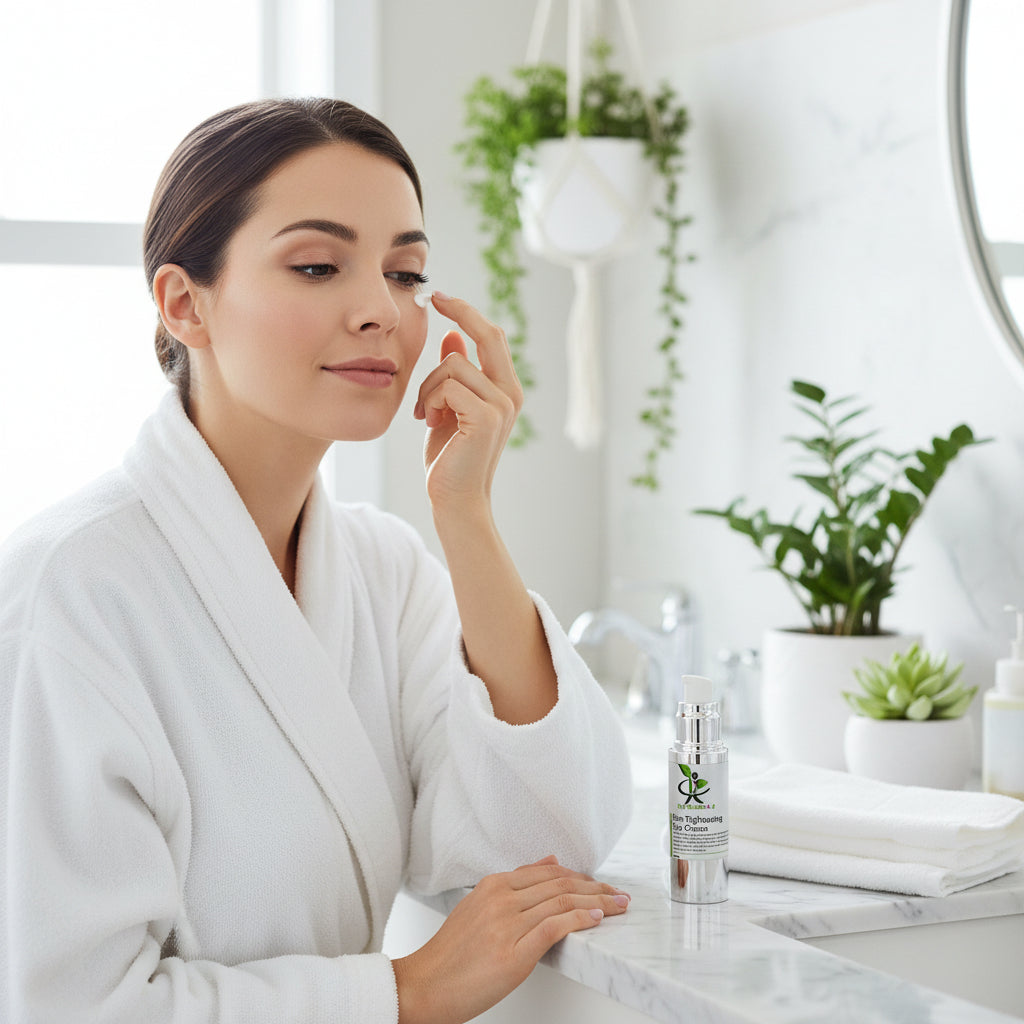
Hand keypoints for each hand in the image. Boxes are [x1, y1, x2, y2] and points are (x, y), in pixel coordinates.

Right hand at [391, 856, 629, 1023]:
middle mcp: (501, 899)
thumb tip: (550, 861)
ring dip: (598, 902)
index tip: (600, 885)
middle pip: (561, 885)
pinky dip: (579, 919)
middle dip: (597, 888)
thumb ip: (516, 884)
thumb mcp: (479, 907)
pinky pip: (554, 927)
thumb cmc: (452, 954)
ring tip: (619, 906)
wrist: (425, 985)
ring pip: (562, 902)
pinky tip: (596, 919)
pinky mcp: (513, 953)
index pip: (548, 873)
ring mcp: (507, 925)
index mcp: (493, 885)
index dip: (580, 877)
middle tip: (621, 895)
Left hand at [413, 293, 522, 512]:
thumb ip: (453, 374)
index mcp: (504, 389)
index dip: (468, 312)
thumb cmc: (449, 457)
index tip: (442, 295)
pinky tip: (428, 421)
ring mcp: (501, 405)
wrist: (454, 499)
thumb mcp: (448, 407)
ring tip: (426, 412)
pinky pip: (448, 385)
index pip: (492, 337)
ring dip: (429, 385)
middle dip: (461, 310)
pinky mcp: (486, 417)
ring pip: (454, 364)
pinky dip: (430, 399)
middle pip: (488, 334)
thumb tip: (452, 336)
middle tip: (434, 298)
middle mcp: (509, 394)